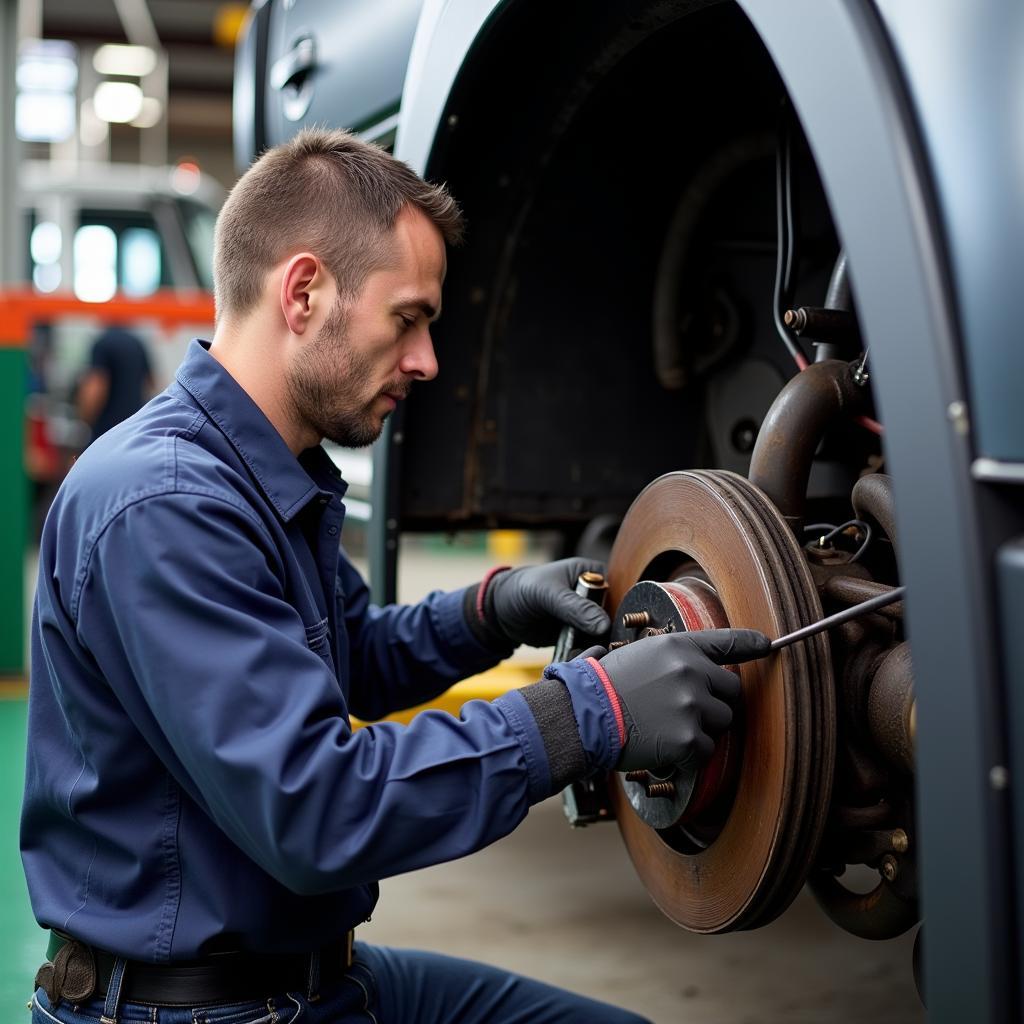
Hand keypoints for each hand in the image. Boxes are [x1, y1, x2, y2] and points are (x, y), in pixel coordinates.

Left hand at [484, 558, 611, 647]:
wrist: (501, 612)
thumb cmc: (523, 590)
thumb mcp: (548, 594)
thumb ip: (575, 607)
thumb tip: (603, 624)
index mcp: (590, 574)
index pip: (618, 590)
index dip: (620, 608)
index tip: (617, 625)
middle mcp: (593, 595)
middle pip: (614, 615)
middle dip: (610, 630)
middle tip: (605, 644)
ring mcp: (586, 616)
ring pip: (604, 633)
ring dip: (599, 644)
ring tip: (593, 652)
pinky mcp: (578, 635)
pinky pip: (590, 645)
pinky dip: (587, 652)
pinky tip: (585, 658)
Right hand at [597, 628, 769, 771]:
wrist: (583, 715)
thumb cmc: (603, 687)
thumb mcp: (638, 655)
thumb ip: (672, 658)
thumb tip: (695, 670)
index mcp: (678, 647)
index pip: (725, 643)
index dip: (750, 643)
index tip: (767, 644)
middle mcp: (690, 671)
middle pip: (731, 691)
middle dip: (714, 703)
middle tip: (682, 711)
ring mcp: (691, 705)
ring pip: (720, 722)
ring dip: (700, 729)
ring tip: (664, 727)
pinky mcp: (688, 738)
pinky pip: (705, 751)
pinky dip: (688, 756)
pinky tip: (663, 746)